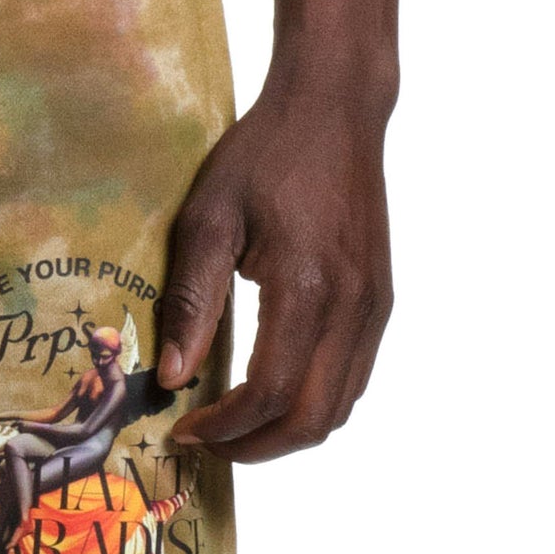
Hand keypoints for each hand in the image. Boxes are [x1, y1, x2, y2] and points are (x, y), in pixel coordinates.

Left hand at [155, 80, 395, 461]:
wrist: (335, 106)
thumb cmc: (266, 153)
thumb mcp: (209, 218)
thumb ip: (192, 302)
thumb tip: (174, 378)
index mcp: (308, 287)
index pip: (271, 394)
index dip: (226, 428)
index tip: (185, 429)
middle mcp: (353, 306)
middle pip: (313, 420)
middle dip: (256, 447)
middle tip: (209, 443)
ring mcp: (374, 307)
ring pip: (339, 408)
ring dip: (286, 432)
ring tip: (235, 425)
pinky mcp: (380, 302)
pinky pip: (352, 379)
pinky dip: (312, 404)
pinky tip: (271, 392)